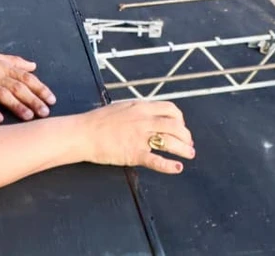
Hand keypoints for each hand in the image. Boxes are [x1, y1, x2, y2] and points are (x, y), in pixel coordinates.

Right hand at [0, 48, 55, 123]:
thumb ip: (14, 61)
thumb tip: (33, 65)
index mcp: (2, 66)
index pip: (26, 78)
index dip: (40, 89)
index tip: (52, 100)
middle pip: (17, 87)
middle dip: (33, 100)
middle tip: (45, 113)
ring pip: (2, 94)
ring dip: (16, 106)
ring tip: (29, 117)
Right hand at [79, 100, 194, 174]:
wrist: (83, 133)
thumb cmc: (98, 120)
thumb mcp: (122, 107)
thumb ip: (138, 109)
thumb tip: (149, 113)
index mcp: (141, 107)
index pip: (170, 109)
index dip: (180, 118)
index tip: (181, 126)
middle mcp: (144, 120)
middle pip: (175, 126)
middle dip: (186, 135)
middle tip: (188, 143)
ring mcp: (140, 137)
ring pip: (170, 142)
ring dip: (184, 149)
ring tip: (190, 154)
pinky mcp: (134, 154)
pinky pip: (157, 160)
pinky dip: (170, 166)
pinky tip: (177, 168)